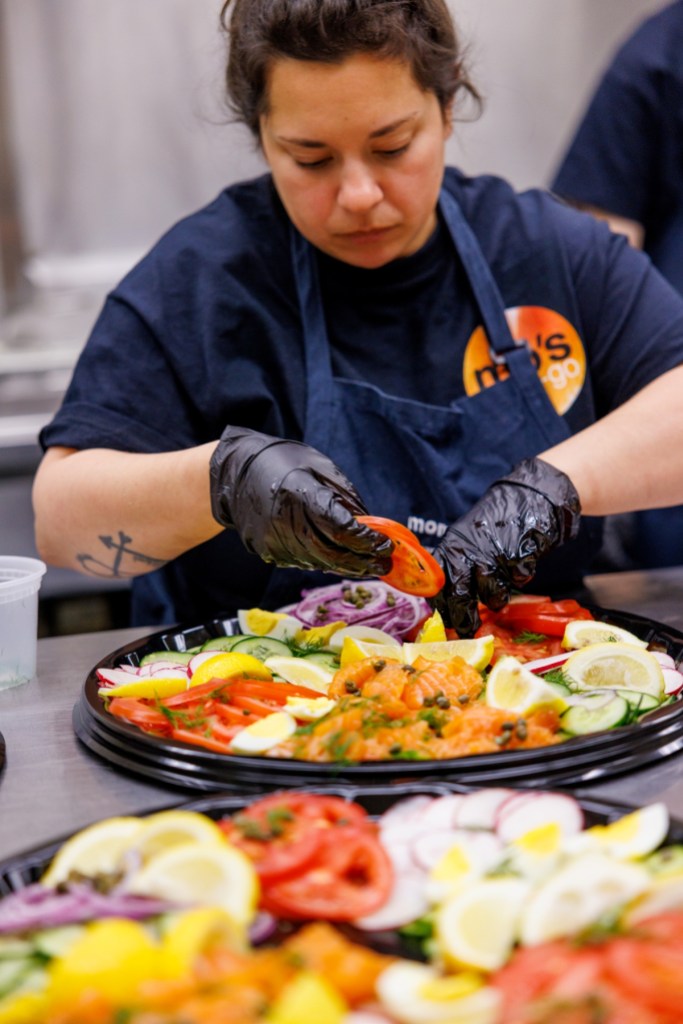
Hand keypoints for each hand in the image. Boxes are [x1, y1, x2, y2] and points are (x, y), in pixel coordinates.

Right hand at [209, 426, 393, 575]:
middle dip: (363, 562)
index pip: (342, 530)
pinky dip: (325, 562)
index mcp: (301, 496)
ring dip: (347, 567)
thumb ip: (346, 498)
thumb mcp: (320, 468)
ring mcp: (275, 542)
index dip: (368, 542)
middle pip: (333, 555)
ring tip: (368, 565)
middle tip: (384, 564)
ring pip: (319, 563)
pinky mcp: (268, 552)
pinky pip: (304, 562)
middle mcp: (286, 523)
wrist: (235, 474)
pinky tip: (340, 559)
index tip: (386, 545)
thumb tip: (370, 525)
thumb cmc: (282, 463)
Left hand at [431, 457, 580, 635]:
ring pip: (493, 594)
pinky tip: (520, 562)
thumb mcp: (467, 540)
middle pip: (461, 596)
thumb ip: (458, 567)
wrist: (529, 498)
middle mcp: (468, 552)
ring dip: (498, 595)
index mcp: (451, 548)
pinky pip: (517, 581)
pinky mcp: (518, 557)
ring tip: (502, 581)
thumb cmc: (495, 524)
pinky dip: (519, 576)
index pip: (438, 586)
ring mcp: (493, 555)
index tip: (447, 621)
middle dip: (465, 617)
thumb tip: (450, 603)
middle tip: (469, 629)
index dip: (442, 607)